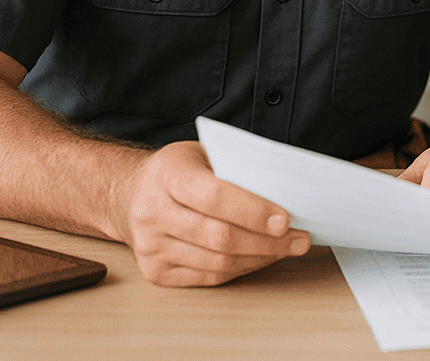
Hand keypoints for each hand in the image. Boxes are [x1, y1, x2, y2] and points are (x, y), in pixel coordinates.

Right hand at [113, 140, 310, 285]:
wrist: (130, 194)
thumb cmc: (178, 171)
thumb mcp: (203, 153)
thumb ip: (236, 169)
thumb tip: (285, 192)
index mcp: (167, 174)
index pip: (213, 196)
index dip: (253, 210)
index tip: (286, 219)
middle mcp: (152, 212)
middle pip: (219, 235)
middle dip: (266, 241)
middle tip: (299, 239)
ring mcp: (151, 246)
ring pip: (217, 261)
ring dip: (260, 258)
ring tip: (288, 249)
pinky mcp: (156, 271)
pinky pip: (209, 276)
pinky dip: (242, 269)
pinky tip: (261, 257)